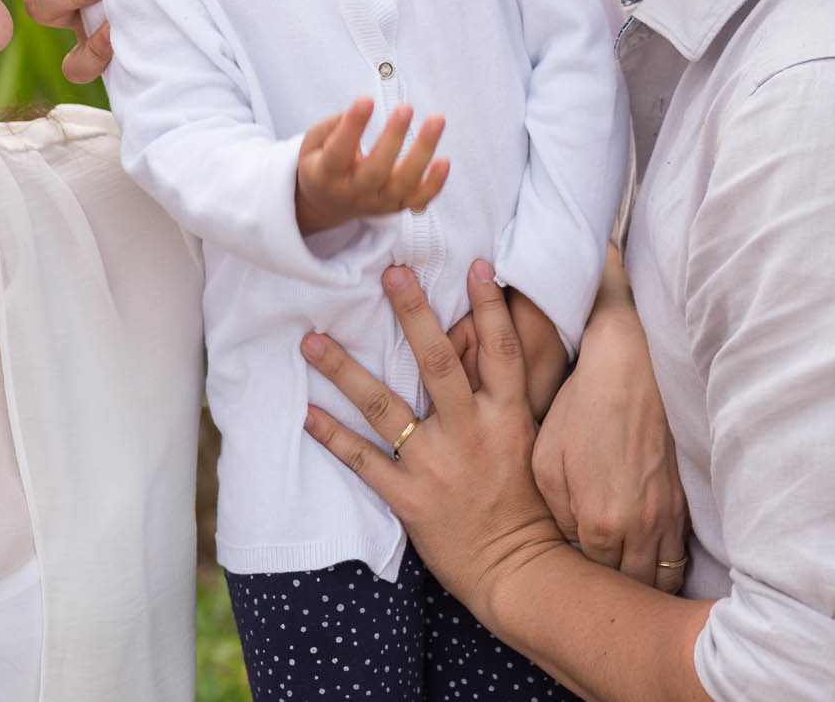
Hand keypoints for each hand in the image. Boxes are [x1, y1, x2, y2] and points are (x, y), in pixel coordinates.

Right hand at [295, 99, 448, 235]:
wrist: (328, 203)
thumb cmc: (322, 163)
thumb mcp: (312, 144)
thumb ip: (331, 126)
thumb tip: (359, 109)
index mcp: (326, 175)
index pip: (339, 152)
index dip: (352, 127)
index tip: (366, 100)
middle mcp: (353, 193)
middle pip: (376, 171)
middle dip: (393, 139)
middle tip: (405, 107)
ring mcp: (377, 203)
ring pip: (403, 184)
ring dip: (422, 152)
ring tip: (436, 120)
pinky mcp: (397, 206)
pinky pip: (420, 199)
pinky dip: (435, 183)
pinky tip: (444, 160)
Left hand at [300, 260, 567, 624]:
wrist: (519, 571)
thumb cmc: (526, 505)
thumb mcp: (527, 443)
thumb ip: (505, 399)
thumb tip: (482, 347)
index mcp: (508, 416)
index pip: (501, 349)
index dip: (491, 305)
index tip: (477, 264)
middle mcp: (472, 432)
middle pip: (439, 361)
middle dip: (413, 314)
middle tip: (389, 273)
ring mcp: (437, 464)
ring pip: (385, 406)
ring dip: (345, 370)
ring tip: (311, 340)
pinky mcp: (411, 498)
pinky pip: (364, 461)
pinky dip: (333, 437)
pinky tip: (307, 415)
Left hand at [532, 251, 688, 592]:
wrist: (631, 370)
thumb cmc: (581, 410)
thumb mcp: (544, 460)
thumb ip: (555, 512)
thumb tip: (567, 540)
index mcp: (599, 523)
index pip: (591, 580)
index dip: (578, 589)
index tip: (564, 594)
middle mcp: (639, 527)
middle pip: (631, 589)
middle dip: (615, 602)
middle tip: (595, 608)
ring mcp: (667, 514)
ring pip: (663, 576)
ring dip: (645, 589)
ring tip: (624, 596)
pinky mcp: (684, 498)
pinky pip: (678, 550)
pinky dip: (664, 563)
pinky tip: (649, 563)